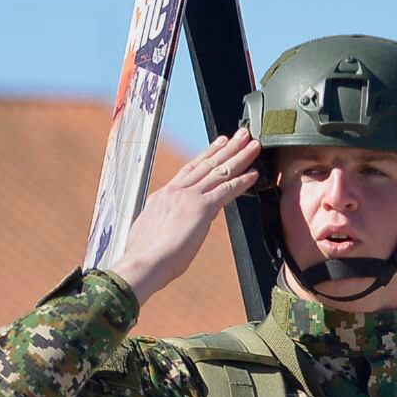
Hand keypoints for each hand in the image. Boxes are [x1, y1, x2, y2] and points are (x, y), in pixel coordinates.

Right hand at [110, 128, 260, 305]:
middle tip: (241, 134)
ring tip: (253, 143)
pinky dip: (242, 181)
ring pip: (218, 171)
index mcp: (161, 197)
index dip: (205, 156)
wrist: (142, 262)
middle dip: (225, 147)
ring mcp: (188, 198)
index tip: (217, 144)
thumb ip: (161, 227)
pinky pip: (226, 190)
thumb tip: (165, 230)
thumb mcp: (149, 235)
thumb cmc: (143, 258)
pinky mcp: (201, 208)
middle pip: (205, 164)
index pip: (188, 171)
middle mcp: (175, 192)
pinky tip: (254, 173)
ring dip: (238, 156)